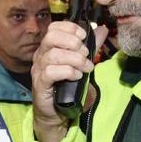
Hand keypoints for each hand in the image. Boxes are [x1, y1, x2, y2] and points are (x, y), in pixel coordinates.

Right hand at [31, 22, 107, 141]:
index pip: (54, 28)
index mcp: (49, 48)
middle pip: (51, 37)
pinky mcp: (40, 84)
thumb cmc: (67, 87)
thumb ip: (91, 46)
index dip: (70, 28)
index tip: (84, 36)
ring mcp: (38, 70)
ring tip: (87, 68)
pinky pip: (50, 72)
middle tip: (86, 54)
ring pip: (53, 55)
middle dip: (72, 43)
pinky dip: (67, 71)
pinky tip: (77, 76)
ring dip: (75, 59)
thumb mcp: (81, 63)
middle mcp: (40, 56)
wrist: (57, 113)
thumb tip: (102, 29)